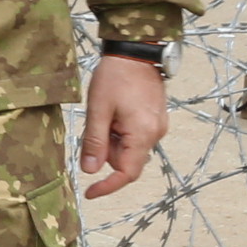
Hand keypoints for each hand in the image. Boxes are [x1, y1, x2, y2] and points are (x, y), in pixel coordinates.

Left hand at [81, 53, 170, 197]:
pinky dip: (119, 132)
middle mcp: (156, 134)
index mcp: (143, 134)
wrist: (136, 53)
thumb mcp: (98, 111)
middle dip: (106, 152)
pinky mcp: (154, 119)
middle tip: (94, 124)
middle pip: (126, 160)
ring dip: (112, 140)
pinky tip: (112, 111)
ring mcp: (157, 126)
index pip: (127, 173)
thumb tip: (90, 171)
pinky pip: (134, 136)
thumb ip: (94, 142)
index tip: (89, 193)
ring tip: (104, 113)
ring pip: (129, 148)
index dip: (108, 186)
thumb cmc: (114, 78)